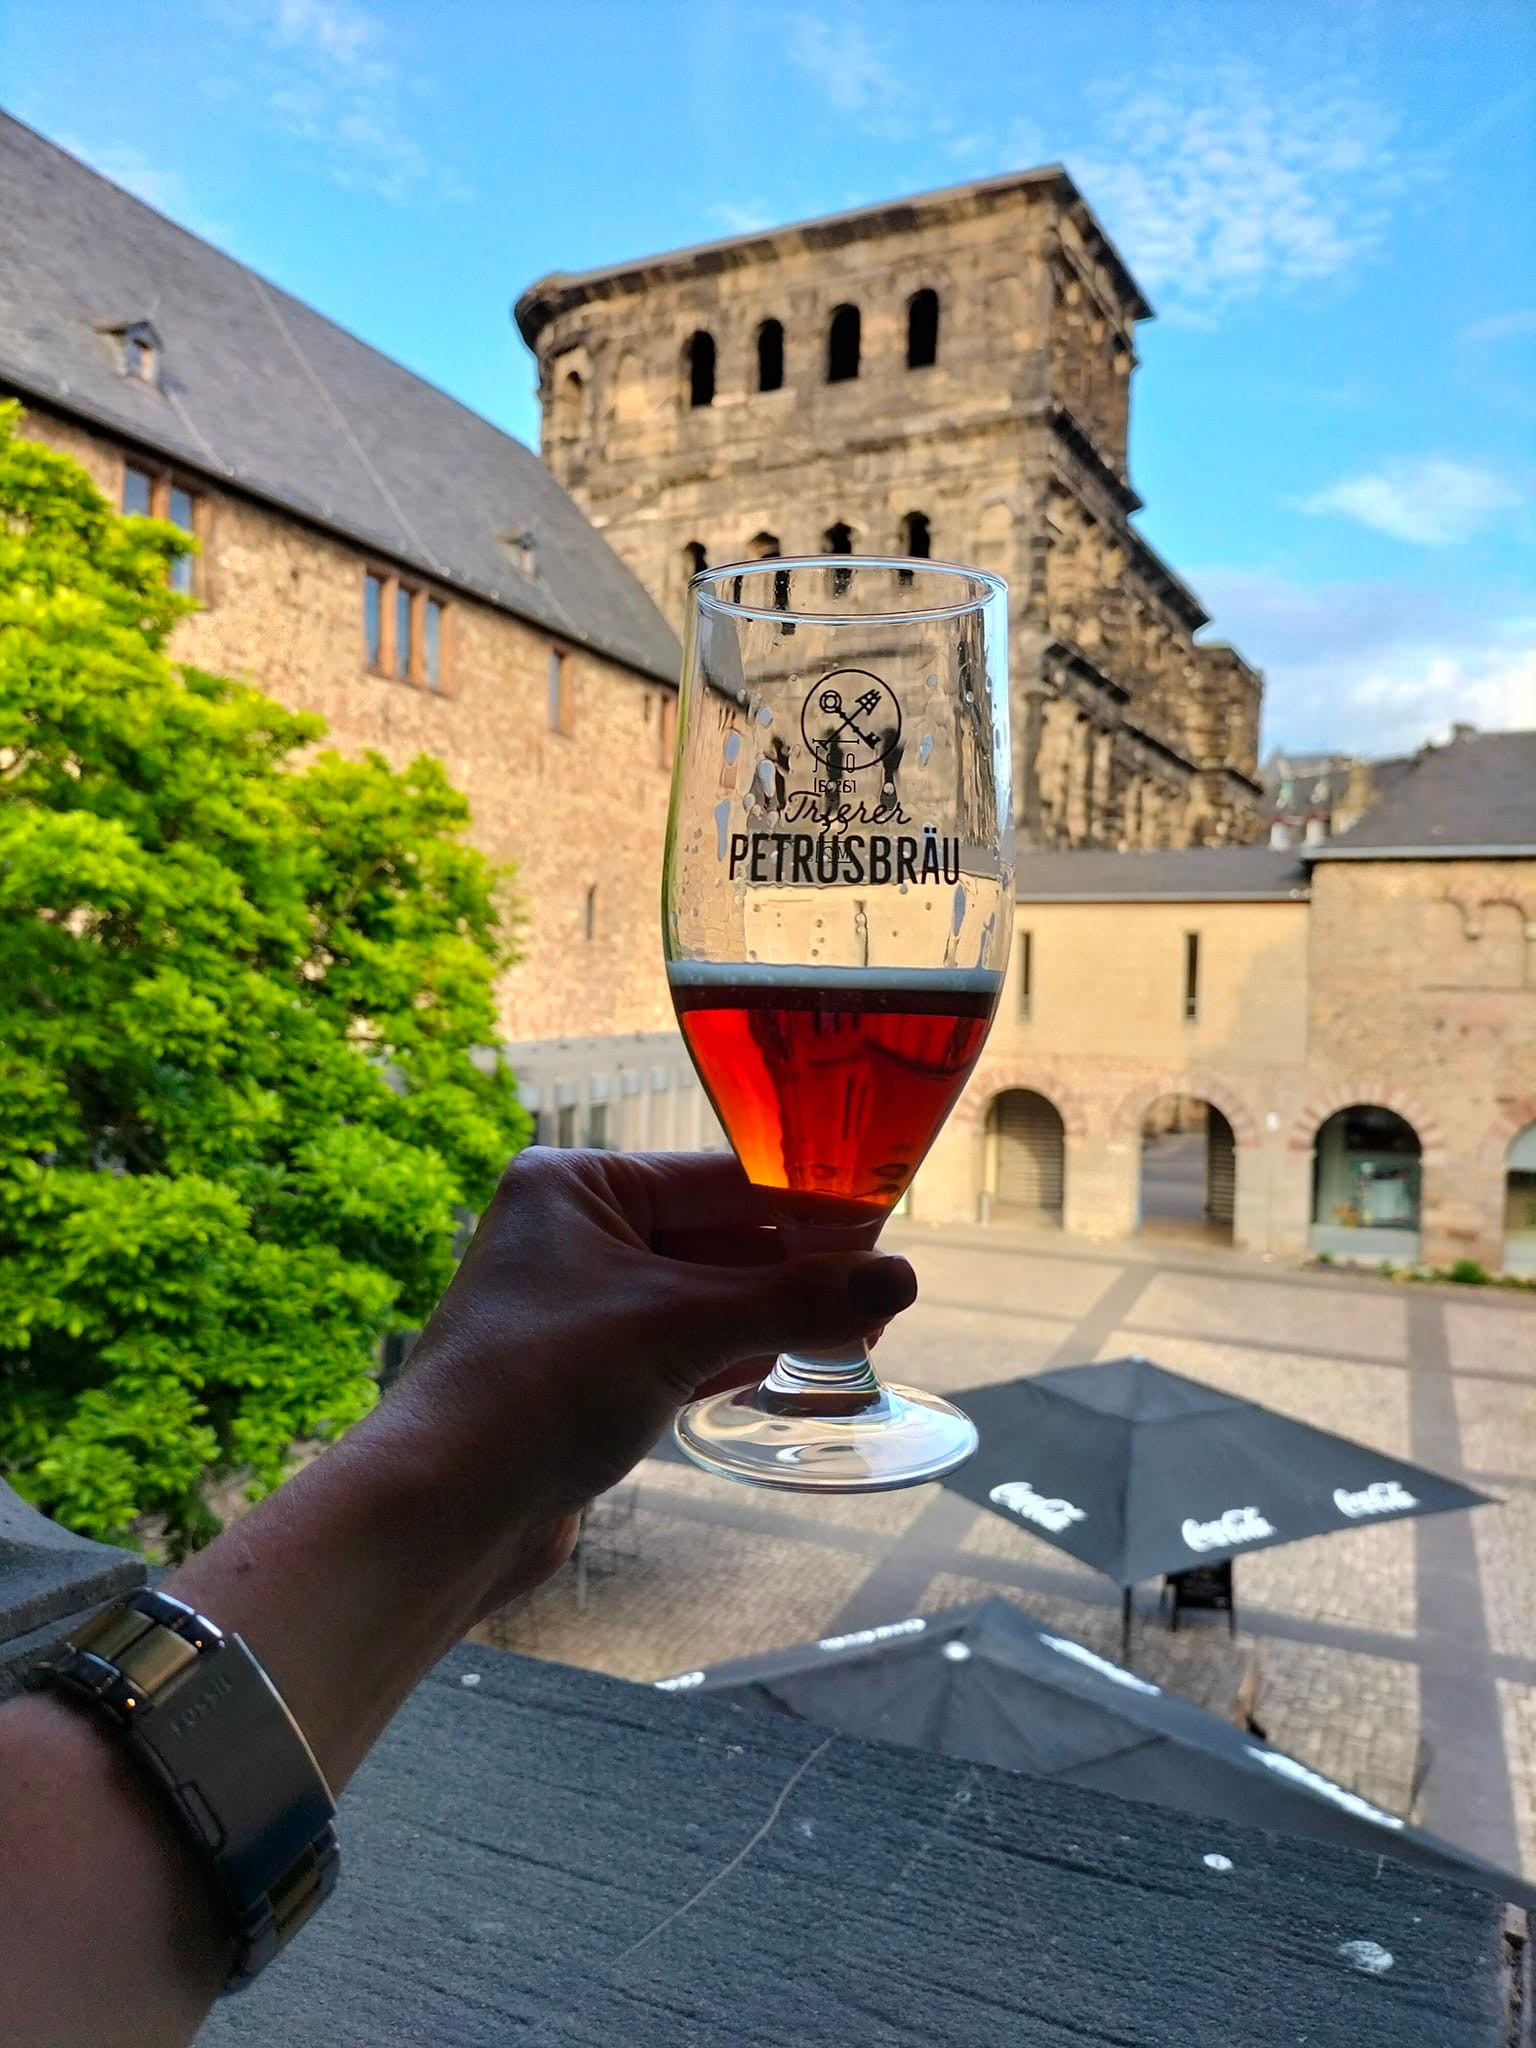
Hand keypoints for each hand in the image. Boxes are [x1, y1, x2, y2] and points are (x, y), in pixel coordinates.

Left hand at [386, 1148, 917, 1614]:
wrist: (439, 1513)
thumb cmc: (537, 1390)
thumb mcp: (680, 1330)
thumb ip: (793, 1300)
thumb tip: (902, 1278)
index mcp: (578, 1184)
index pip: (722, 1177)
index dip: (809, 1203)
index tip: (888, 1230)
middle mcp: (575, 1230)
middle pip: (719, 1235)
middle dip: (797, 1268)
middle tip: (883, 1299)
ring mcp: (580, 1303)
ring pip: (706, 1295)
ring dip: (773, 1315)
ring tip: (858, 1334)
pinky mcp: (589, 1370)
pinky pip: (683, 1344)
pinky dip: (736, 1353)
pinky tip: (793, 1367)